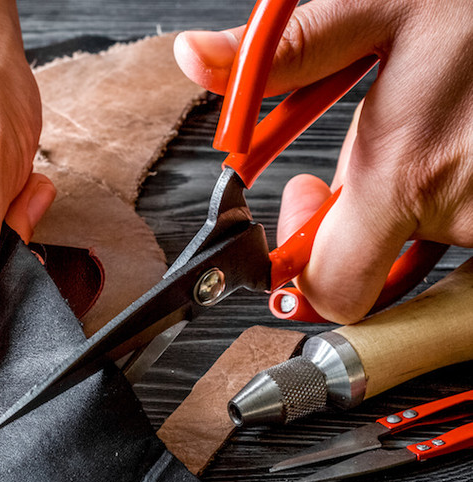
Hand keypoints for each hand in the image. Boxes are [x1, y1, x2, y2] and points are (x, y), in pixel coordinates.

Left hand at [175, 0, 472, 322]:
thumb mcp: (380, 5)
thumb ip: (289, 51)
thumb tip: (196, 60)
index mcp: (405, 174)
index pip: (333, 293)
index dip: (302, 274)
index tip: (301, 215)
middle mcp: (461, 208)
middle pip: (380, 266)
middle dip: (354, 224)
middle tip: (360, 167)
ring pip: (431, 241)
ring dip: (412, 203)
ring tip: (426, 136)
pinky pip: (470, 224)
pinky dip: (455, 197)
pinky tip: (457, 148)